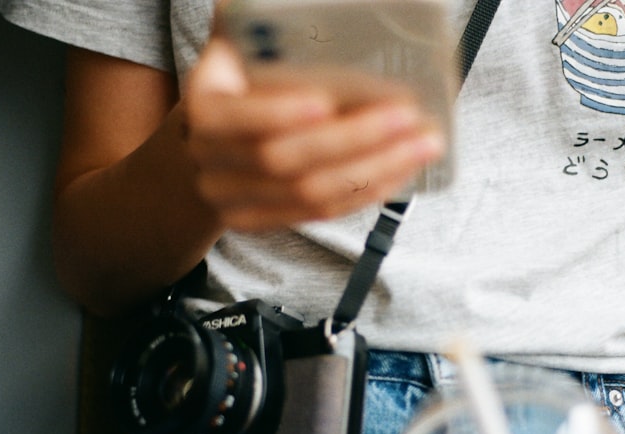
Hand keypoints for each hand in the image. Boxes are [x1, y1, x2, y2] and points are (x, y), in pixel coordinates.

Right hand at [181, 35, 445, 231]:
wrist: (207, 143)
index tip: (327, 100)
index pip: (237, 118)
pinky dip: (367, 192)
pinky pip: (321, 213)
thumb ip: (253, 15)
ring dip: (374, 170)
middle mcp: (209, 161)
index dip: (279, 114)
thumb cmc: (238, 83)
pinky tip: (402, 169)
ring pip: (310, 195)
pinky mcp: (260, 222)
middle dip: (351, 140)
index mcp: (201, 108)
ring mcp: (232, 200)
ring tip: (422, 143)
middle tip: (407, 115)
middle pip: (283, 162)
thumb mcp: (236, 45)